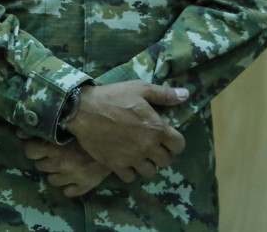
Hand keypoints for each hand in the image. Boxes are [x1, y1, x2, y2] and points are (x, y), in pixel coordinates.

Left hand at [22, 136, 110, 196]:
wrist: (115, 140)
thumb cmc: (88, 129)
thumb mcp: (63, 126)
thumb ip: (40, 129)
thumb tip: (18, 133)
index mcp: (52, 147)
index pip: (30, 152)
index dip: (34, 148)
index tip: (41, 146)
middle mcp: (59, 164)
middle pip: (40, 166)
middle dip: (45, 160)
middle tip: (55, 154)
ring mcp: (71, 177)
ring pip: (51, 180)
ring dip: (55, 173)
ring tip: (64, 165)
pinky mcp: (84, 186)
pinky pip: (68, 191)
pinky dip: (68, 185)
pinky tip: (72, 177)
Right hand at [65, 81, 186, 182]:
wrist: (80, 109)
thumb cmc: (111, 96)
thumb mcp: (138, 89)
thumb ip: (164, 94)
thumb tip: (186, 94)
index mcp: (157, 129)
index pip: (179, 145)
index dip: (173, 141)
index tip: (164, 137)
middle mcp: (148, 147)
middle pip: (165, 160)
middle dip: (159, 152)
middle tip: (148, 144)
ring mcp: (132, 158)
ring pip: (150, 171)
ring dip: (146, 163)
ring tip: (137, 154)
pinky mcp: (116, 165)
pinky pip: (131, 177)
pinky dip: (129, 170)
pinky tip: (124, 160)